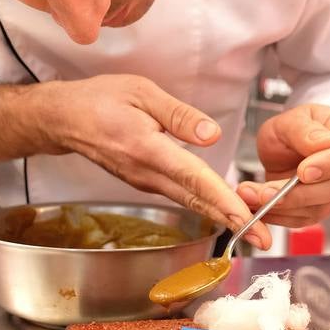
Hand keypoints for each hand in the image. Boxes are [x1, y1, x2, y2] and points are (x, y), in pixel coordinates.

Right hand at [36, 75, 270, 247]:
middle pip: (196, 199)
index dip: (222, 198)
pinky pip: (180, 194)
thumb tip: (211, 135)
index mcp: (147, 149)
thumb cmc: (100, 99)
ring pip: (190, 200)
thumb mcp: (141, 92)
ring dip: (222, 214)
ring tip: (254, 226)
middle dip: (232, 220)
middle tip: (265, 238)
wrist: (64, 119)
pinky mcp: (145, 181)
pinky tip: (224, 205)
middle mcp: (147, 173)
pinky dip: (205, 202)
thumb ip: (178, 114)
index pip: (193, 177)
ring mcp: (145, 181)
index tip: (246, 215)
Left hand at [236, 104, 329, 226]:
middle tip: (267, 192)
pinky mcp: (319, 208)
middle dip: (299, 193)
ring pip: (318, 208)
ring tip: (252, 196)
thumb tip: (322, 142)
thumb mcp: (293, 118)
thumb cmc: (296, 128)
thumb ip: (304, 129)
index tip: (304, 172)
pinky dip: (277, 216)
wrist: (286, 146)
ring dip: (282, 207)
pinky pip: (302, 219)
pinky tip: (257, 207)